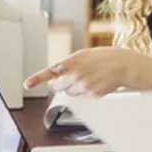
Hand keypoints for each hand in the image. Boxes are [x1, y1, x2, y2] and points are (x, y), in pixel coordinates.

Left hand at [23, 47, 151, 96]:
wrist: (123, 65)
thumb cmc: (105, 57)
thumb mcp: (84, 54)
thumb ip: (69, 63)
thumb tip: (58, 74)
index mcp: (73, 61)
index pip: (51, 71)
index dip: (37, 78)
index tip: (27, 84)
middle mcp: (77, 74)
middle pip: (58, 86)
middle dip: (61, 83)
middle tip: (70, 78)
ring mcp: (84, 85)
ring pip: (69, 93)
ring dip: (74, 88)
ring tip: (87, 78)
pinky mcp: (92, 94)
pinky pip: (81, 97)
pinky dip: (85, 92)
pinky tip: (94, 83)